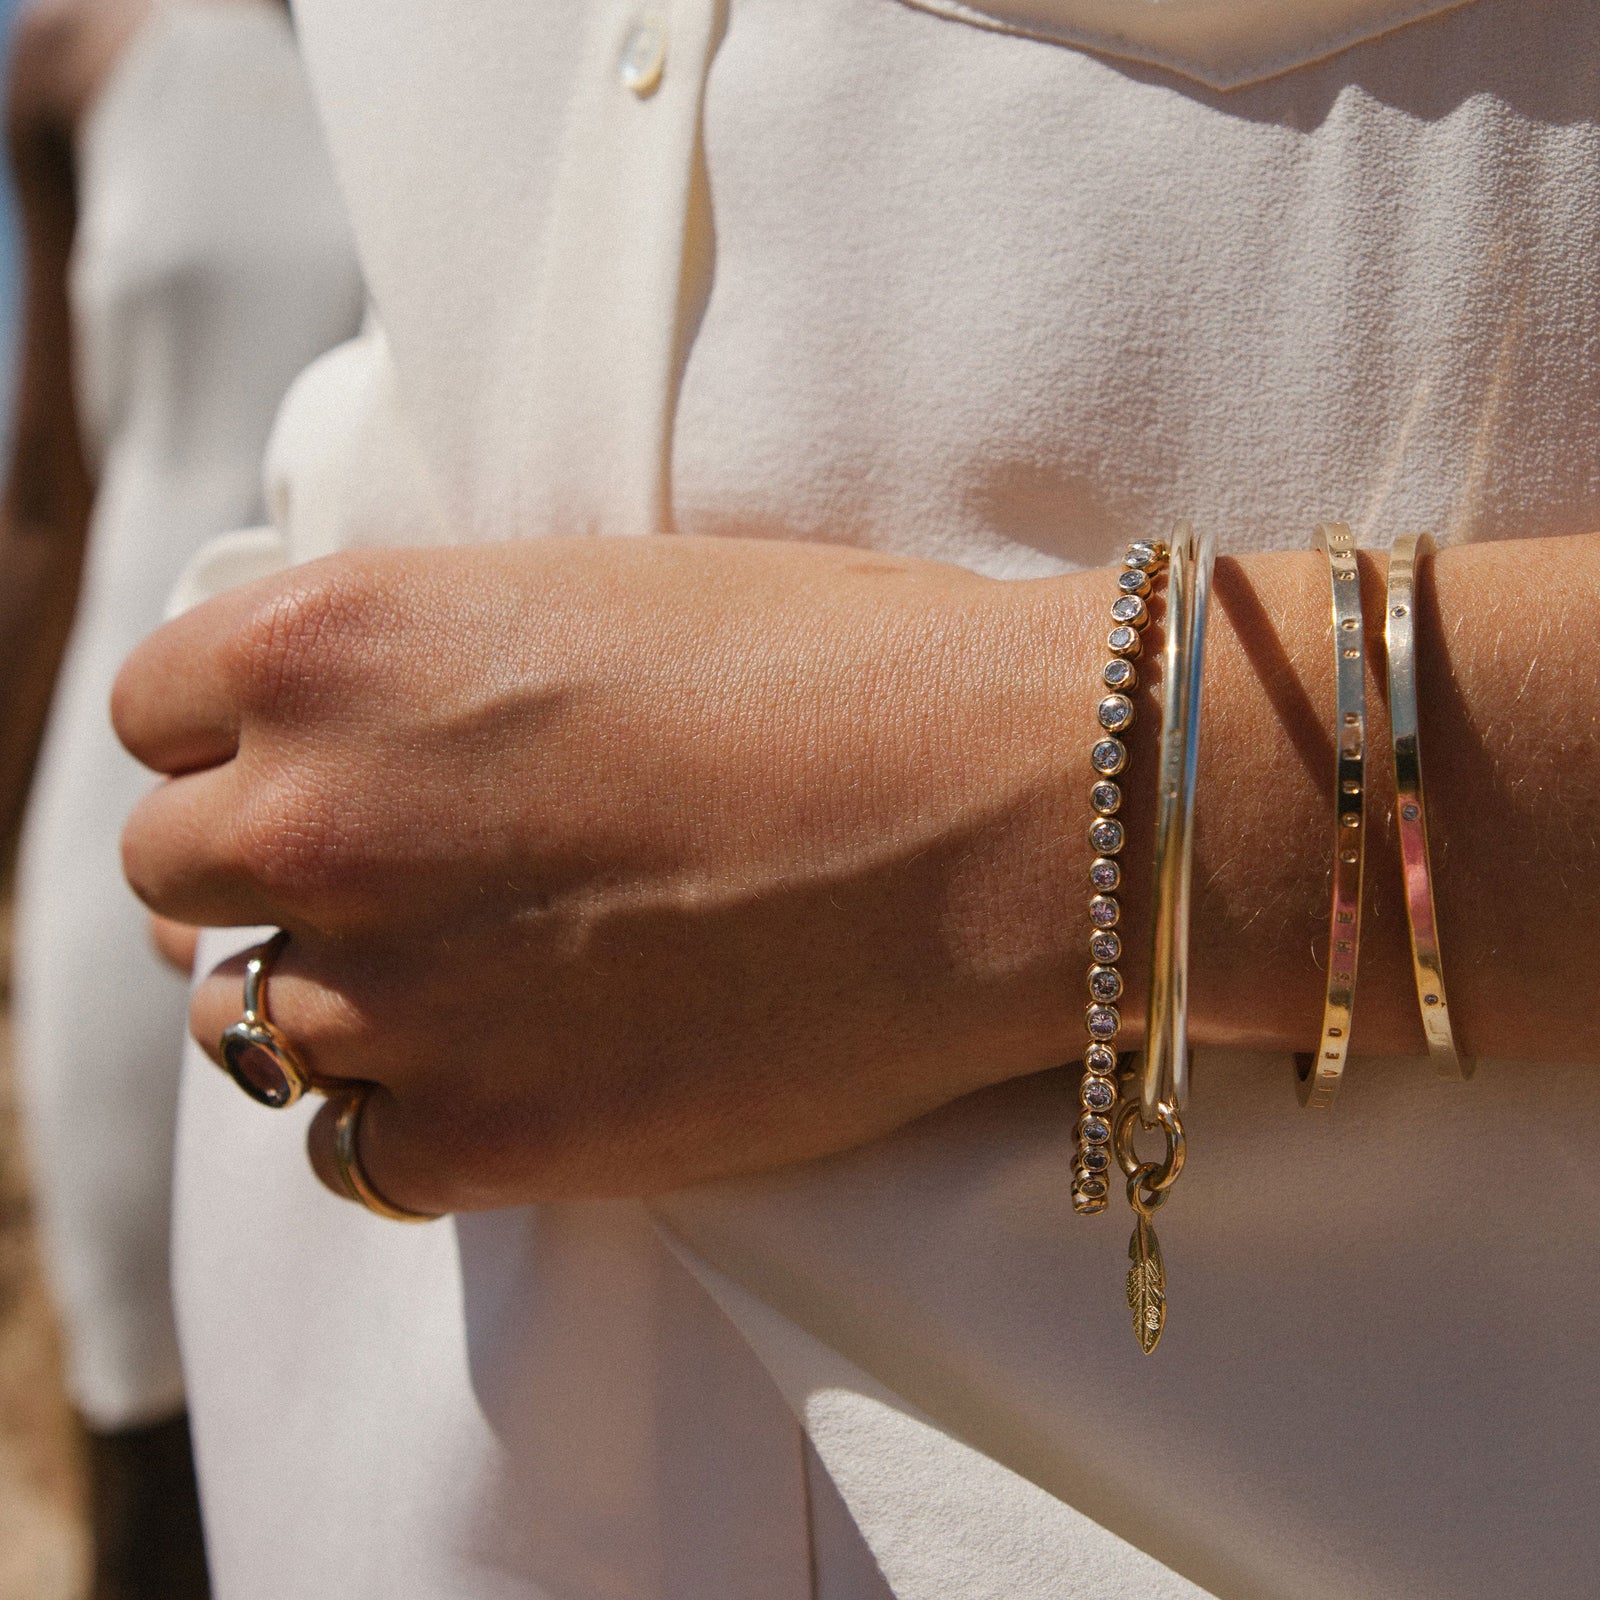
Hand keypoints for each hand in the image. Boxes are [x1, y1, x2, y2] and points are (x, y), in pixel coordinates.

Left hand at [114, 537, 1097, 1212]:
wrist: (1011, 807)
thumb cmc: (835, 665)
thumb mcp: (578, 601)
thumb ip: (413, 675)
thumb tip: (328, 751)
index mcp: (334, 644)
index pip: (155, 712)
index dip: (229, 742)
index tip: (298, 767)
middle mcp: (322, 817)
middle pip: (173, 875)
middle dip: (257, 874)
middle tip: (382, 880)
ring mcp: (394, 994)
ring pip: (247, 1025)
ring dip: (329, 1000)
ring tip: (456, 979)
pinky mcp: (490, 1137)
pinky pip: (353, 1152)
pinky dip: (408, 1115)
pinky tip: (505, 1067)